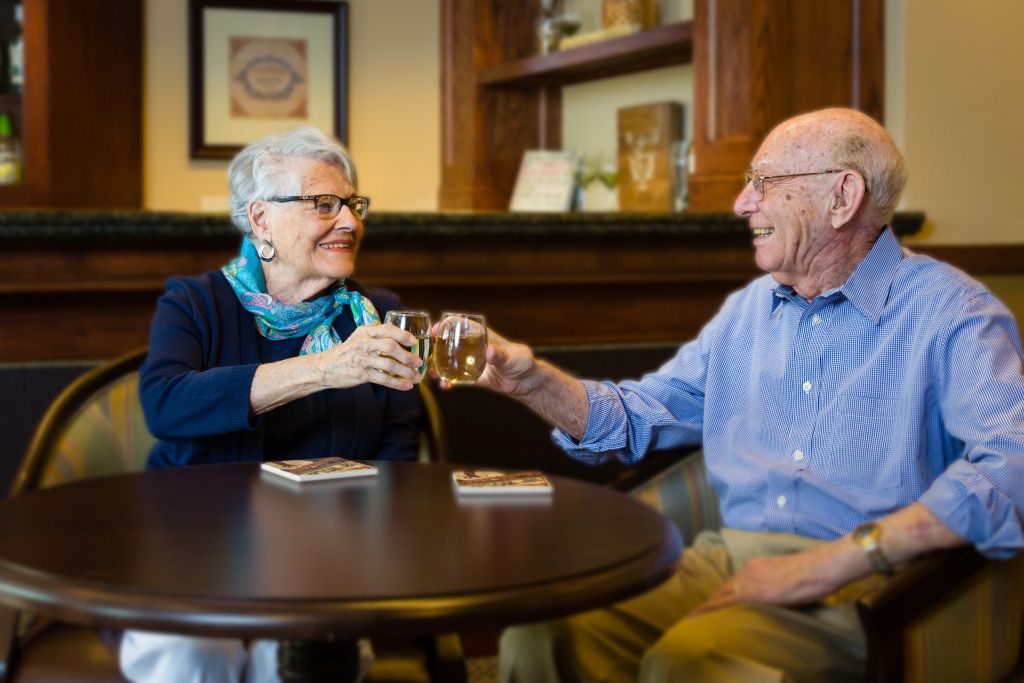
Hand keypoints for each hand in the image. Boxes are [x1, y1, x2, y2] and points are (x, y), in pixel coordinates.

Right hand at [315, 323, 421, 390]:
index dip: (403, 335)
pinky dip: (397, 383)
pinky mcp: (361, 374)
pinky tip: (406, 386)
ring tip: (416, 377)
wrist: (324, 367)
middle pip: (391, 347)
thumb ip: (376, 337)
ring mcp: (362, 359)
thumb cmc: (346, 353)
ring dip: (406, 372)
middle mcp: (363, 343)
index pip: (387, 329)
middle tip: (419, 362)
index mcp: (364, 332)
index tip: (414, 342)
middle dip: (408, 355)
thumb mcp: (358, 338)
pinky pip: (383, 378)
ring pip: (389, 364)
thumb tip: (401, 341)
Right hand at [431, 324, 536, 395]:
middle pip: (449, 341)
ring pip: (449, 360)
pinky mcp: (472, 376)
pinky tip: (444, 386)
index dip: (445, 324)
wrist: (525, 382)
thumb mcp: (513, 356)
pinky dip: (448, 381)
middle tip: (424, 352)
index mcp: (481, 335)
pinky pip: (456, 378)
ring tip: (429, 371)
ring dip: (437, 364)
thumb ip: (501, 354)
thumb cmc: (522, 362)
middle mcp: (472, 346)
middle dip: (434, 345)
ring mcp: (470, 361)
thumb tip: (489, 351)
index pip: (460, 324)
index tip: (434, 330)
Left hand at [690, 545, 849, 615]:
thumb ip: (773, 581)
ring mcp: (748, 581)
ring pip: (721, 596)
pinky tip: (700, 618)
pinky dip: (711, 610)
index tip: (712, 603)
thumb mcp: (786, 575)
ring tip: (694, 618)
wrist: (818, 567)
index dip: (721, 595)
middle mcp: (747, 571)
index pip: (733, 583)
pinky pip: (726, 603)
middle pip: (723, 589)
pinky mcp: (753, 593)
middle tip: (697, 614)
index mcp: (755, 566)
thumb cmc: (810, 573)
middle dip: (710, 602)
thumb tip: (772, 593)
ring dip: (707, 607)